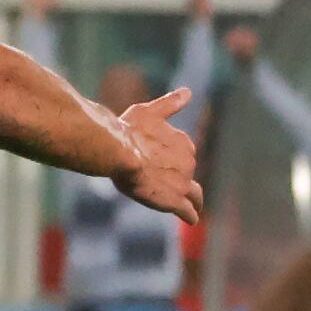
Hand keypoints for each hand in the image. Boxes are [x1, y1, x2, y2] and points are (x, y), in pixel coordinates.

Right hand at [109, 86, 199, 221]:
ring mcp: (182, 183)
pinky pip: (187, 211)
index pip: (184, 154)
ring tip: (189, 207)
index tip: (162, 164)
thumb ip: (170, 103)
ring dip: (190, 199)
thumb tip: (188, 92)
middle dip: (179, 179)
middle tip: (163, 184)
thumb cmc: (128, 130)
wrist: (118, 151)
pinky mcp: (173, 201)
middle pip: (187, 174)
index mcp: (184, 143)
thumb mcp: (148, 111)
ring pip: (192, 194)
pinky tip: (190, 218)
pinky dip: (190, 215)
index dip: (172, 159)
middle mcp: (188, 163)